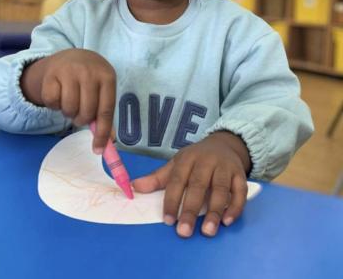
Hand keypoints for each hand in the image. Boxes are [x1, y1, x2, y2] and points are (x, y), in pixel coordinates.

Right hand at [20, 49, 115, 152]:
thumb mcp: (103, 90)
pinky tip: (59, 94)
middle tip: (80, 115)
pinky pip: (52, 102)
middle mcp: (89, 71)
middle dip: (82, 120)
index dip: (103, 132)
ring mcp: (69, 70)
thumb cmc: (90, 79)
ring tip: (71, 102)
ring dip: (68, 112)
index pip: (106, 109)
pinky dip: (54, 105)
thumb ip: (105, 113)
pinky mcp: (51, 73)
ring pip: (68, 108)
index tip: (98, 149)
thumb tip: (109, 142)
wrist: (71, 56)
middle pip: (86, 111)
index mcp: (107, 76)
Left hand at [132, 131, 250, 237]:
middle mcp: (206, 161)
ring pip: (220, 189)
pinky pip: (240, 191)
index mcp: (187, 159)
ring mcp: (225, 167)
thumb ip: (158, 178)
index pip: (178, 180)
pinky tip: (227, 222)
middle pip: (198, 185)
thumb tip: (133, 187)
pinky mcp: (240, 174)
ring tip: (208, 231)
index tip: (168, 220)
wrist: (224, 144)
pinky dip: (235, 206)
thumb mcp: (176, 163)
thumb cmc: (196, 158)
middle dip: (191, 209)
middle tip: (184, 231)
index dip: (172, 200)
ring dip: (215, 211)